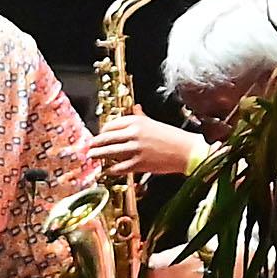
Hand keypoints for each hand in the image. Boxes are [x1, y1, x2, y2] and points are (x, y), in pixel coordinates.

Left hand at [84, 114, 201, 183]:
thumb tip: (136, 107)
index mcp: (137, 121)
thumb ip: (142, 116)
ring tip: (93, 156)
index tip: (100, 135)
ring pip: (109, 152)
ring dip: (98, 155)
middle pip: (107, 138)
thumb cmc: (172, 137)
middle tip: (91, 146)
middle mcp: (134, 133)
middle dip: (96, 143)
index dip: (103, 131)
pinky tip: (107, 170)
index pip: (112, 124)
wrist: (186, 150)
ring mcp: (135, 149)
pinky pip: (119, 167)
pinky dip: (111, 169)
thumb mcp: (154, 122)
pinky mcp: (139, 163)